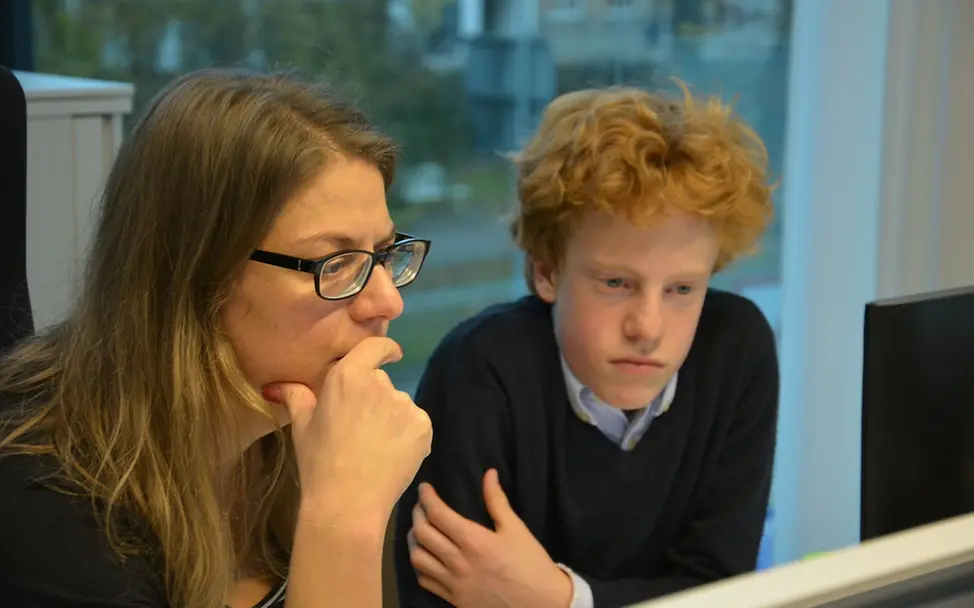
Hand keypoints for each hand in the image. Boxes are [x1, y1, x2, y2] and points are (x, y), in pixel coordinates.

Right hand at [267, 337, 432, 523]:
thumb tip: (276, 385)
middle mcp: (381, 384)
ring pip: (399, 406)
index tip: (390, 355)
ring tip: (374, 449)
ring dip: (391, 419)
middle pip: (382, 382)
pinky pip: (416, 424)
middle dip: (374, 399)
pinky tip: (391, 456)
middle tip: (360, 429)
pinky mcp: (423, 426)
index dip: (385, 349)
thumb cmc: (318, 463)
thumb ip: (296, 397)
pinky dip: (408, 436)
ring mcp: (405, 405)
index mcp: (348, 376)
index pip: (376, 346)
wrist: (347, 503)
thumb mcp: (302, 427)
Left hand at [408, 469, 572, 607]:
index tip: (424, 488)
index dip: (426, 497)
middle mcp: (459, 562)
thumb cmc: (531, 562)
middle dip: (417, 514)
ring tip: (418, 529)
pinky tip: (425, 556)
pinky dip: (419, 566)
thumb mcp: (516, 528)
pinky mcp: (454, 599)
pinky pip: (425, 581)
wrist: (541, 603)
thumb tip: (489, 474)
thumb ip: (497, 501)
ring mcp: (454, 583)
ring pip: (418, 558)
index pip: (438, 514)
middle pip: (423, 533)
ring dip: (413, 540)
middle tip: (421, 505)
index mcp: (475, 541)